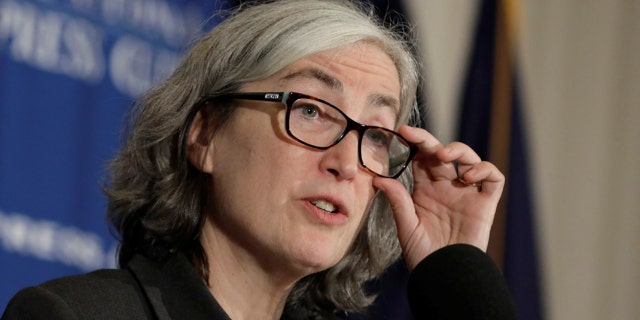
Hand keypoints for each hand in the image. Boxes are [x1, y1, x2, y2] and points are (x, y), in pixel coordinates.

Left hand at [373, 126, 504, 270]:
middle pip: (442, 153)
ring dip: (458, 150)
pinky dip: (484, 169)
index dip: (414, 143)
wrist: (445, 275)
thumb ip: (397, 200)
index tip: (401, 132)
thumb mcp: (406, 226)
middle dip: (429, 141)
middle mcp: (447, 186)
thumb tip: (378, 177)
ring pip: (469, 158)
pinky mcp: (485, 203)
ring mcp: (467, 193)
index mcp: (425, 189)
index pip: (420, 158)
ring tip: (444, 157)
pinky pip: (493, 178)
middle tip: (415, 137)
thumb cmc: (423, 255)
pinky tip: (469, 175)